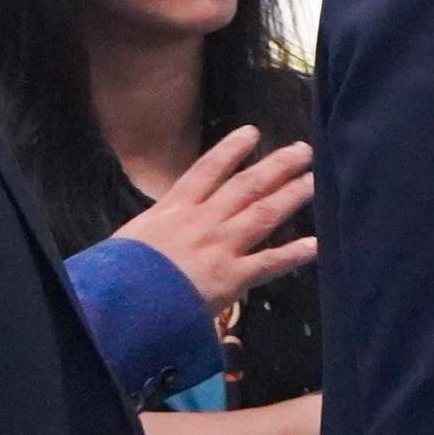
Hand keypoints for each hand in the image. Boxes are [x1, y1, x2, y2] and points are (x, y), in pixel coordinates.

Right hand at [113, 125, 317, 312]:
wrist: (122, 301)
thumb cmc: (117, 273)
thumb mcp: (132, 239)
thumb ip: (155, 228)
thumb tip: (160, 226)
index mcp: (174, 208)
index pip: (207, 170)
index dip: (231, 149)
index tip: (252, 133)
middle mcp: (202, 220)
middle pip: (246, 186)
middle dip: (276, 166)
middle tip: (302, 151)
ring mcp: (220, 247)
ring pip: (263, 214)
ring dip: (291, 196)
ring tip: (313, 181)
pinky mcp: (231, 278)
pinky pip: (269, 263)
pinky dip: (294, 254)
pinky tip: (316, 245)